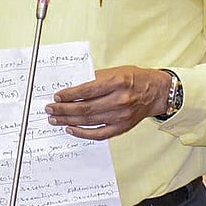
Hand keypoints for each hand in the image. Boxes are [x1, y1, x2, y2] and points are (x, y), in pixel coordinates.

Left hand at [45, 66, 171, 140]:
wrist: (155, 92)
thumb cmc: (134, 79)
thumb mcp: (115, 71)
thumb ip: (94, 79)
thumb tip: (73, 88)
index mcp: (117, 82)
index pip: (87, 90)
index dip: (70, 94)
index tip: (57, 96)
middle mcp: (120, 100)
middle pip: (85, 108)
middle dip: (64, 109)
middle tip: (50, 109)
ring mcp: (121, 116)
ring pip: (89, 121)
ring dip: (68, 121)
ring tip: (55, 119)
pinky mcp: (121, 128)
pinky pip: (98, 134)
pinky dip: (83, 133)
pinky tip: (71, 129)